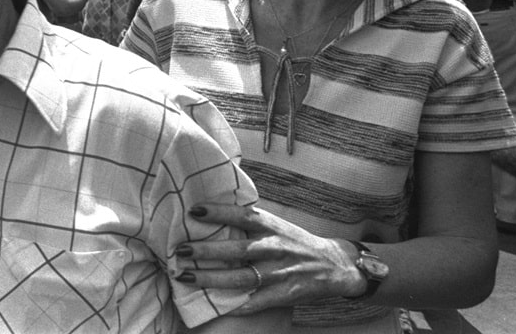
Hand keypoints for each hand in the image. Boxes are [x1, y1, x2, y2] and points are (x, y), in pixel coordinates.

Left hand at [175, 203, 362, 313]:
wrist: (334, 265)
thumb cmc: (295, 241)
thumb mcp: (275, 224)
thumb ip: (249, 220)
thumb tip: (210, 210)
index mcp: (271, 226)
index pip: (242, 216)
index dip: (218, 212)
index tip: (194, 210)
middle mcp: (274, 247)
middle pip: (237, 250)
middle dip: (207, 251)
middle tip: (181, 250)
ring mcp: (279, 272)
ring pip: (241, 278)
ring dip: (211, 278)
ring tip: (185, 276)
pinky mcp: (285, 294)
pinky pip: (256, 301)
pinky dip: (236, 304)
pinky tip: (214, 305)